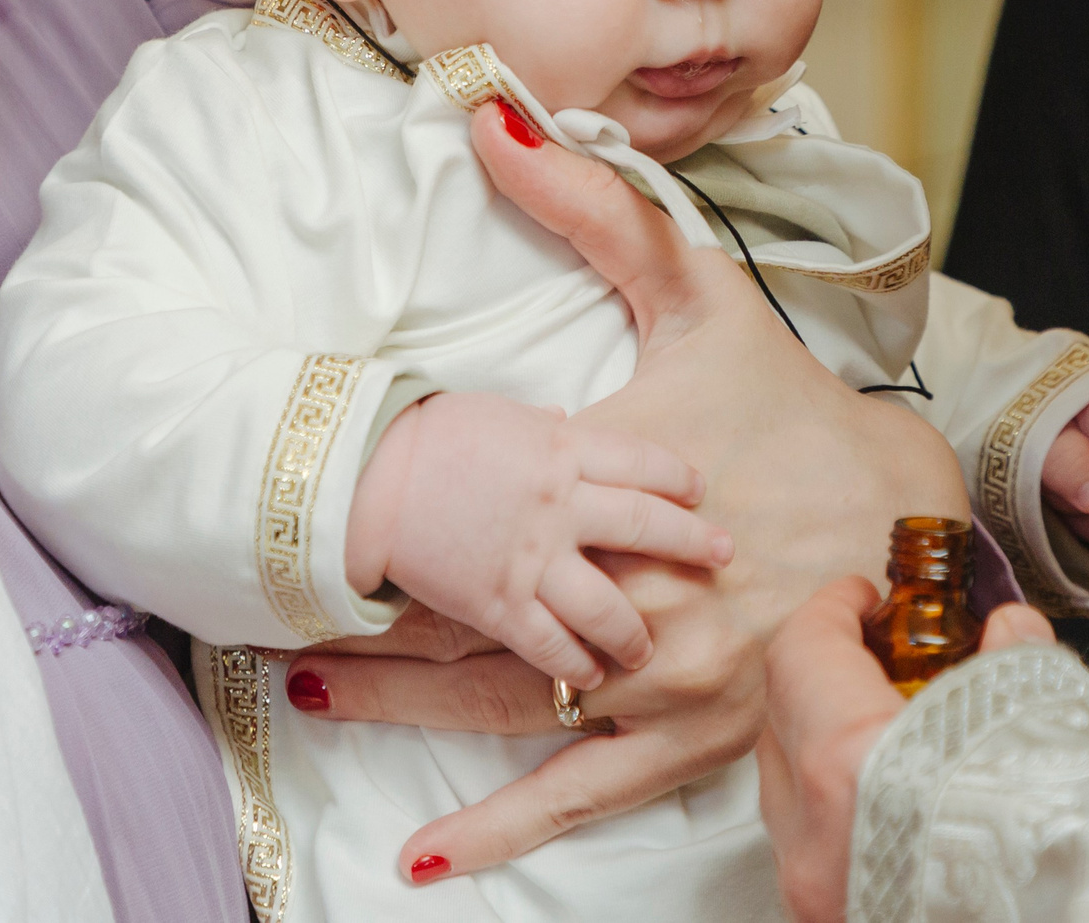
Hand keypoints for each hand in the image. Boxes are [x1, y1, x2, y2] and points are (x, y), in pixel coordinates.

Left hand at [287, 101, 970, 887]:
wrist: (905, 508)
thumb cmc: (790, 401)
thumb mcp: (699, 288)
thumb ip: (592, 203)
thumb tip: (486, 117)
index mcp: (605, 480)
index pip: (459, 513)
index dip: (367, 522)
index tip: (281, 521)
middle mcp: (623, 591)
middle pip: (458, 619)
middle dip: (355, 626)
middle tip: (252, 620)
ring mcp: (657, 679)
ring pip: (498, 708)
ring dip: (396, 712)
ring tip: (306, 694)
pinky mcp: (693, 738)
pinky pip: (579, 794)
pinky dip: (504, 829)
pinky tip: (429, 860)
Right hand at [343, 389, 732, 688]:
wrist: (364, 476)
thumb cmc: (427, 435)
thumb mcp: (501, 415)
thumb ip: (545, 430)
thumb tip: (566, 420)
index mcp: (564, 448)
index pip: (643, 462)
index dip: (677, 478)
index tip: (700, 491)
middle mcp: (563, 505)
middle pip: (646, 528)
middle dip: (692, 544)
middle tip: (725, 557)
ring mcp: (535, 560)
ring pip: (609, 604)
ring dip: (635, 629)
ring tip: (649, 646)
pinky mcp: (500, 605)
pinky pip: (552, 644)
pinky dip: (577, 661)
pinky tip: (592, 674)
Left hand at [756, 580, 1056, 922]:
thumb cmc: (1069, 864)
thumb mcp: (1052, 733)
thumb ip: (1014, 666)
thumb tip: (1010, 631)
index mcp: (853, 767)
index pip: (801, 653)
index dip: (832, 608)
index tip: (865, 595)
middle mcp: (817, 838)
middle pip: (781, 718)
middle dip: (827, 670)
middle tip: (886, 648)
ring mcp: (819, 894)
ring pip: (790, 790)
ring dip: (829, 740)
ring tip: (902, 722)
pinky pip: (814, 847)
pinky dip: (842, 805)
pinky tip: (906, 796)